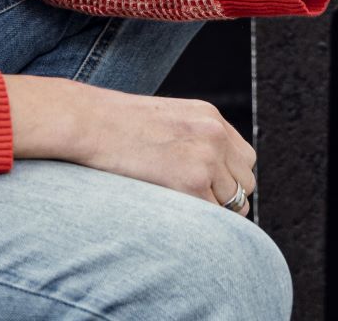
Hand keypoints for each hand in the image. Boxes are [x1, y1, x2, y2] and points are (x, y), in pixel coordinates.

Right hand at [8, 76, 254, 212]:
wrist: (90, 123)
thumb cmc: (115, 125)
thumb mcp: (166, 119)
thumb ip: (192, 138)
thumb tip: (205, 174)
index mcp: (210, 116)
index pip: (244, 158)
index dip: (230, 179)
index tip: (210, 191)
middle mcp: (215, 134)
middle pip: (246, 182)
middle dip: (227, 198)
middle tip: (198, 207)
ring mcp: (206, 158)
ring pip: (233, 202)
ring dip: (213, 212)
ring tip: (182, 210)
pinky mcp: (192, 182)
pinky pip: (213, 215)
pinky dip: (199, 220)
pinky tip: (174, 214)